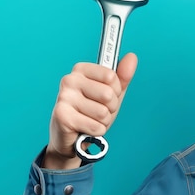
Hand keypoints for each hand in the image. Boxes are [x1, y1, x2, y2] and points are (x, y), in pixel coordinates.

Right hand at [43, 53, 137, 168]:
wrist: (73, 138)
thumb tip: (132, 57)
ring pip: (103, 112)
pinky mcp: (62, 116)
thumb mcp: (111, 95)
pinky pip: (96, 126)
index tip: (104, 97)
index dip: (115, 91)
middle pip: (108, 95)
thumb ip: (122, 77)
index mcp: (81, 70)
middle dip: (110, 108)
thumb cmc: (92, 113)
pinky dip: (96, 132)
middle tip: (97, 112)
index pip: (111, 76)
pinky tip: (85, 129)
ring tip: (90, 120)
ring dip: (102, 122)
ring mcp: (64, 97)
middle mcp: (69, 80)